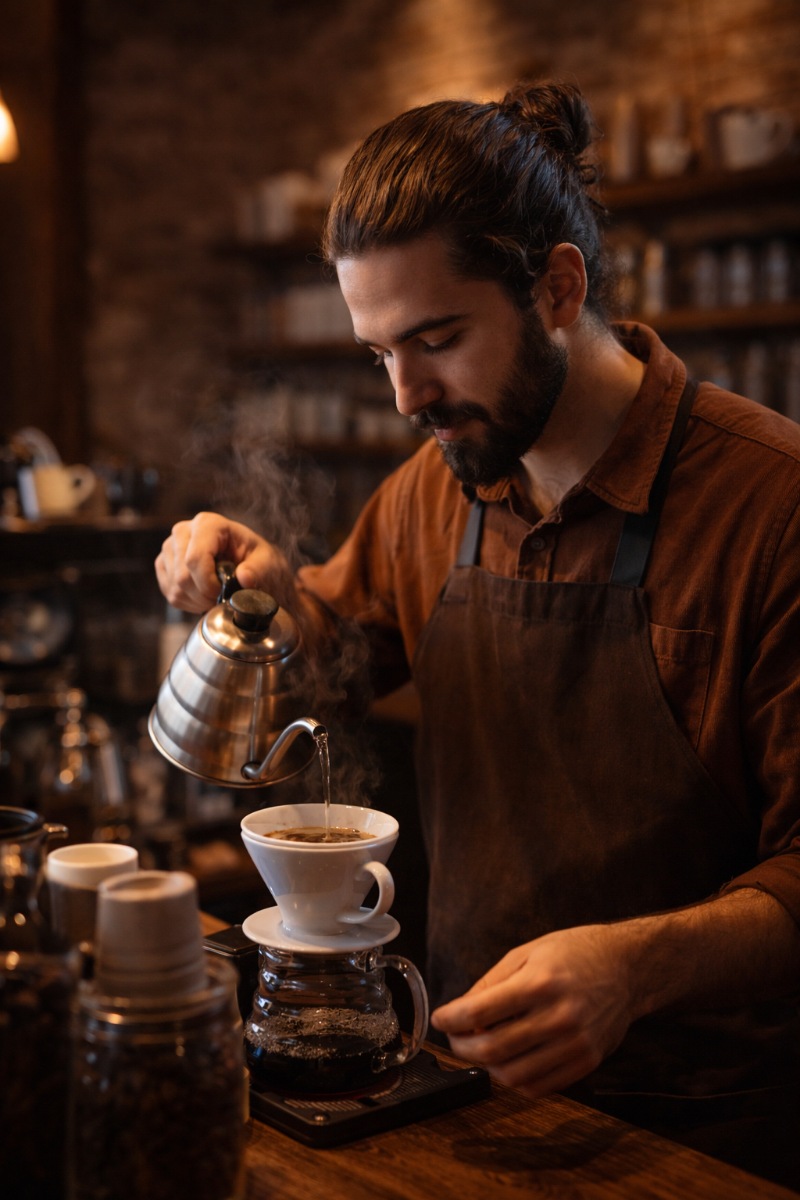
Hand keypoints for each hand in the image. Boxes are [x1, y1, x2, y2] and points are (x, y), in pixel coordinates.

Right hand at [155, 511, 288, 612]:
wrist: (246, 562)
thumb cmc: (255, 558)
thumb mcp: (266, 562)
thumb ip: (257, 569)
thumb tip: (245, 577)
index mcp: (208, 524)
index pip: (195, 558)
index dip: (208, 583)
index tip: (223, 593)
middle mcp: (183, 531)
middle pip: (182, 575)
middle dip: (204, 595)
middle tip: (222, 599)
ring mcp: (170, 548)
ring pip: (176, 587)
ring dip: (197, 600)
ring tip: (215, 596)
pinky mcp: (163, 564)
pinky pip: (170, 592)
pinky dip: (189, 602)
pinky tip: (203, 596)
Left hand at [430, 925, 634, 1098]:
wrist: (627, 968)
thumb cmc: (575, 953)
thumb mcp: (528, 951)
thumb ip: (492, 982)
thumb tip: (461, 1010)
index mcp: (541, 983)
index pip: (481, 1011)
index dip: (451, 1018)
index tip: (440, 1018)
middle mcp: (559, 1017)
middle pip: (493, 1049)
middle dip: (462, 1045)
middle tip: (455, 1035)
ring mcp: (575, 1044)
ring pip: (513, 1075)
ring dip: (487, 1066)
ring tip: (482, 1047)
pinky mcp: (586, 1062)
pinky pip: (539, 1086)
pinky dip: (514, 1079)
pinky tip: (509, 1060)